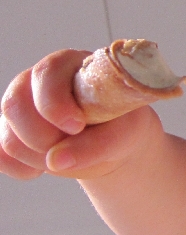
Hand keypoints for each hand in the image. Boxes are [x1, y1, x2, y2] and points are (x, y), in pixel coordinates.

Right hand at [0, 49, 159, 179]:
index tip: (76, 126)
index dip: (55, 103)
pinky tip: (47, 167)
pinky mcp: (8, 133)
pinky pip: (1, 157)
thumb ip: (98, 143)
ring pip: (9, 138)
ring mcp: (18, 107)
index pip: (46, 73)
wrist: (113, 140)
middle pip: (15, 106)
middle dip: (46, 137)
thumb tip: (56, 160)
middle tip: (76, 148)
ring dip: (40, 158)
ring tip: (72, 157)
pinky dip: (24, 169)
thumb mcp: (124, 131)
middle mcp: (36, 81)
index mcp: (69, 65)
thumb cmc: (121, 125)